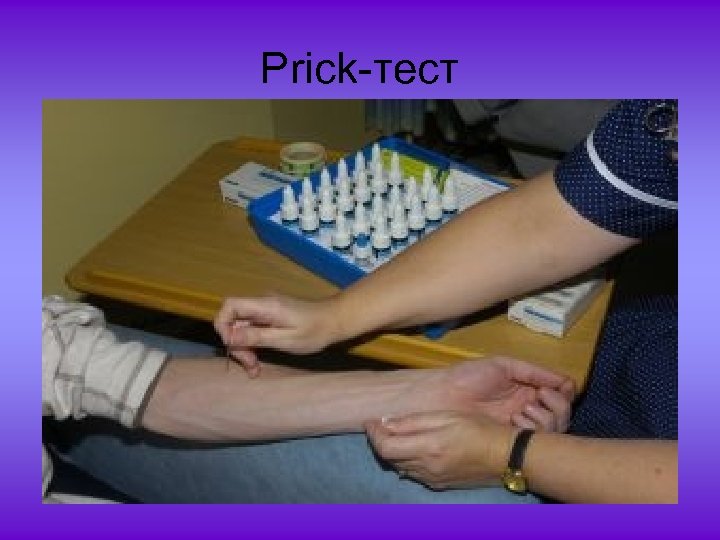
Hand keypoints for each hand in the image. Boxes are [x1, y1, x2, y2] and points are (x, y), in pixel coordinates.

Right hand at [214, 295, 339, 375]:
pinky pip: (253, 330)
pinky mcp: (270, 318)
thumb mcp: (285, 339)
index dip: (223, 326)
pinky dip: (253, 345)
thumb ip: (257, 337)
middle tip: (251, 366)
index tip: (233, 347)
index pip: (229, 306)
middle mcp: (262, 304)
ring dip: (245, 349)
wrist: (335, 321)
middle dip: (237, 345)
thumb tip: (229, 336)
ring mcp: (266, 310)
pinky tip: (259, 361)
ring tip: (255, 369)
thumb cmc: (315, 331)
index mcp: (265, 305)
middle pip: (234, 321)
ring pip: (242, 328)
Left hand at [366, 411, 515, 489]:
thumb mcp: (446, 417)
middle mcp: (425, 468)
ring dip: (393, 452)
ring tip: (396, 435)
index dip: (373, 434)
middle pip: (389, 459)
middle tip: (380, 425)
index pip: (384, 447)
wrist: (506, 456)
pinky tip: (414, 450)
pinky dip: (407, 461)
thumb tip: (385, 423)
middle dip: (380, 441)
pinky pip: (414, 474)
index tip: (371, 421)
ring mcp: (432, 479)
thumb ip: (413, 422)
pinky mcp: (440, 485)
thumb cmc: (478, 429)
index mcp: (426, 448)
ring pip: (400, 467)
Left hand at [436, 357, 574, 431]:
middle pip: (562, 416)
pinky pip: (534, 443)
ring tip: (523, 409)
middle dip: (558, 406)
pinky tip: (516, 421)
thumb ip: (533, 372)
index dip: (564, 393)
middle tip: (540, 396)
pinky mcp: (510, 444)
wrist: (441, 397)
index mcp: (527, 392)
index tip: (553, 388)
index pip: (561, 396)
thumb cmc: (467, 377)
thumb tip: (567, 380)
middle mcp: (528, 412)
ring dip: (546, 418)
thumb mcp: (503, 366)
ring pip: (553, 431)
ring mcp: (520, 429)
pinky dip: (533, 430)